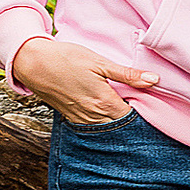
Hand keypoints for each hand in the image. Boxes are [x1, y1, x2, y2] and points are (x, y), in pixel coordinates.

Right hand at [9, 34, 157, 126]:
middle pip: (120, 128)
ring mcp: (81, 119)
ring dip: (117, 126)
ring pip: (106, 130)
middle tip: (144, 114)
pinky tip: (107, 116)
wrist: (34, 63)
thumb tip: (154, 80)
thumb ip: (127, 74)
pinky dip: (102, 125)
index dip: (145, 114)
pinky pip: (92, 128)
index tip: (154, 108)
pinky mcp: (71, 117)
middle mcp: (93, 116)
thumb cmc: (67, 59)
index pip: (133, 118)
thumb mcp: (100, 62)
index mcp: (104, 103)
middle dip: (133, 124)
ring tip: (128, 116)